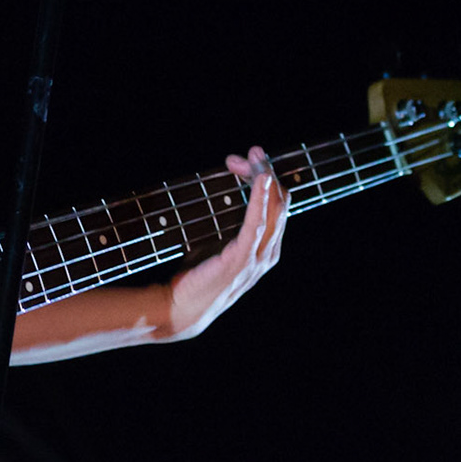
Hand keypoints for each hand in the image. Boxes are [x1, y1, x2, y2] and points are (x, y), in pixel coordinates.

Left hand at [162, 146, 286, 340]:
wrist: (181, 310)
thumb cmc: (198, 279)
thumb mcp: (219, 248)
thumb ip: (231, 229)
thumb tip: (227, 198)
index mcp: (266, 250)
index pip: (277, 206)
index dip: (264, 178)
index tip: (241, 161)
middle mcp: (268, 253)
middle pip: (279, 203)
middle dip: (266, 172)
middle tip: (252, 151)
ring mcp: (257, 258)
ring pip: (273, 209)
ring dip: (264, 178)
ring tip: (256, 156)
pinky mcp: (242, 259)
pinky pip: (257, 223)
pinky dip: (260, 199)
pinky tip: (260, 180)